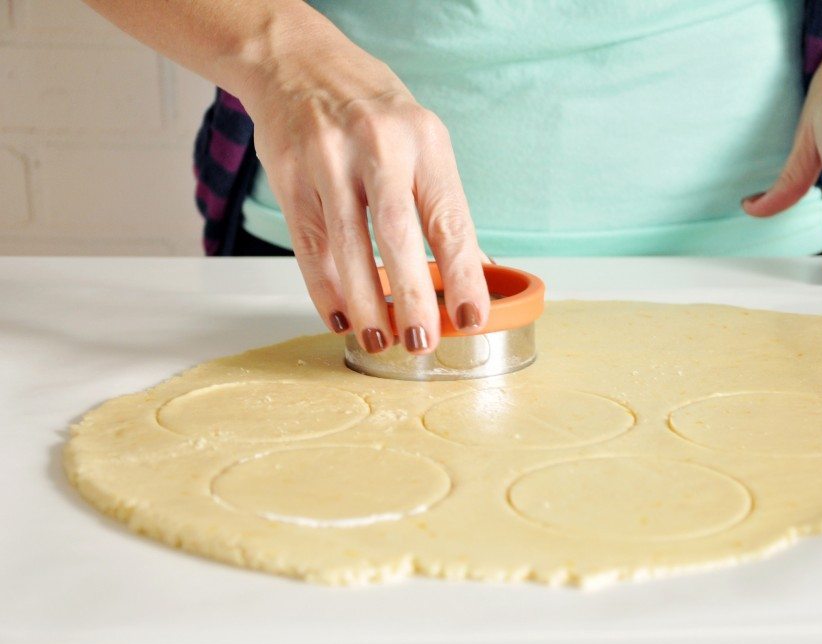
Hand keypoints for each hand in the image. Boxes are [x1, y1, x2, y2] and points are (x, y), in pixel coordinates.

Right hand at [242, 25, 489, 352]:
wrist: (299, 63)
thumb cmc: (372, 111)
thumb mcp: (421, 140)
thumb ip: (439, 202)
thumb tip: (469, 273)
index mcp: (424, 140)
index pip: (449, 219)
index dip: (464, 275)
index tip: (472, 318)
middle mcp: (377, 146)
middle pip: (397, 235)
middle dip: (412, 298)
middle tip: (422, 342)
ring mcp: (327, 160)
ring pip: (347, 247)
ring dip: (365, 303)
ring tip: (378, 340)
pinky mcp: (289, 177)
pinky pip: (309, 245)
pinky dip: (324, 289)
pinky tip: (340, 316)